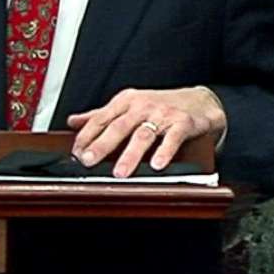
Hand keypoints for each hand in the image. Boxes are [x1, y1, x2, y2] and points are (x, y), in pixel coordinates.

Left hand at [67, 87, 225, 176]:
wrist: (200, 101)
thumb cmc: (161, 105)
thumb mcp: (129, 105)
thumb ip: (101, 115)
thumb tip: (74, 121)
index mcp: (126, 101)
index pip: (101, 118)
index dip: (87, 135)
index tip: (76, 151)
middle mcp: (143, 106)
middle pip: (119, 126)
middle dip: (102, 145)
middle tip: (89, 160)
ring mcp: (163, 114)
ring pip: (143, 135)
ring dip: (130, 155)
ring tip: (119, 172)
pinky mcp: (183, 123)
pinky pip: (172, 139)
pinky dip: (164, 152)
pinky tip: (156, 165)